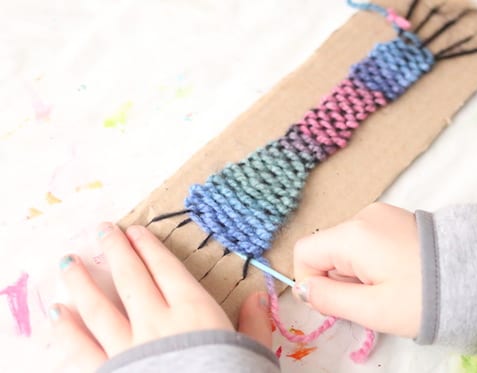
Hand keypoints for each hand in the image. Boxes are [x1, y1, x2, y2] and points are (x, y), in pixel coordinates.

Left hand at [50, 222, 271, 371]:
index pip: (166, 269)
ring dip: (82, 282)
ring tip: (68, 262)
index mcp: (192, 312)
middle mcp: (156, 321)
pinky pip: (82, 348)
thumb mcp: (254, 353)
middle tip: (101, 230)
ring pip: (98, 307)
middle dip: (115, 251)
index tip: (135, 231)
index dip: (149, 247)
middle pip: (131, 278)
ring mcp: (128, 348)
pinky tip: (57, 313)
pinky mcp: (108, 372)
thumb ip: (255, 324)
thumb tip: (260, 295)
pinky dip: (67, 330)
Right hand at [292, 202, 421, 337]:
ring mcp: (380, 214)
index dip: (311, 280)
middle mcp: (363, 216)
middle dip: (338, 277)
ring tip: (389, 286)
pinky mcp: (395, 218)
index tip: (338, 302)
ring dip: (356, 271)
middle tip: (371, 298)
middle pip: (326, 248)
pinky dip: (371, 260)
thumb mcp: (373, 309)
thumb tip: (303, 288)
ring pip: (346, 246)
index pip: (304, 251)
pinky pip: (365, 240)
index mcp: (352, 234)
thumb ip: (329, 298)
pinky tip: (397, 273)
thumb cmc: (423, 297)